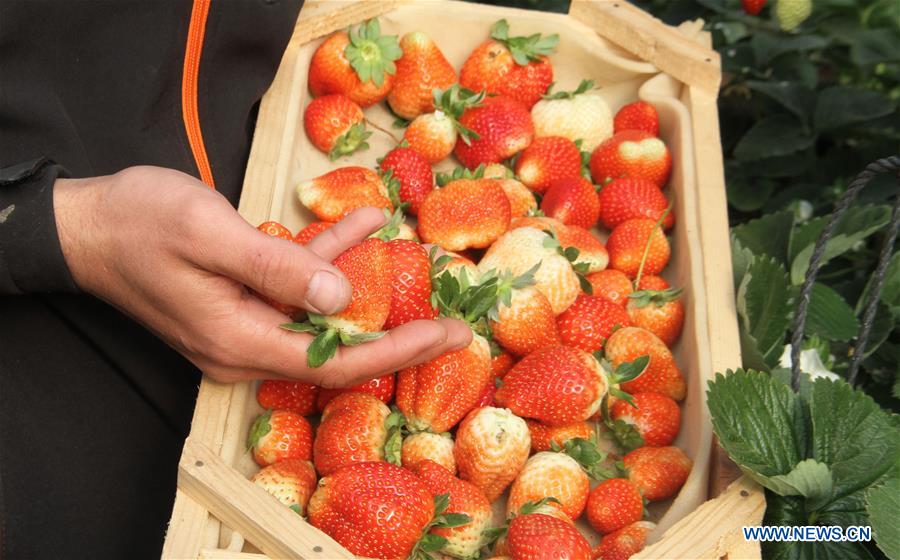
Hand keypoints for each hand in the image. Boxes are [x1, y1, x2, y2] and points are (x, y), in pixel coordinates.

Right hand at [53, 166, 470, 385]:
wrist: (86, 223)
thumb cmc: (138, 222)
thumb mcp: (210, 233)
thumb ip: (278, 267)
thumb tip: (340, 299)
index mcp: (239, 339)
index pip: (336, 362)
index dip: (396, 350)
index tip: (446, 335)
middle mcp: (245, 345)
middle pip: (338, 351)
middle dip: (398, 332)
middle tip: (456, 322)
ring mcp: (243, 326)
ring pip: (321, 314)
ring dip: (363, 281)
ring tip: (412, 249)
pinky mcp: (241, 302)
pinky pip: (295, 286)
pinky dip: (327, 256)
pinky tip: (361, 220)